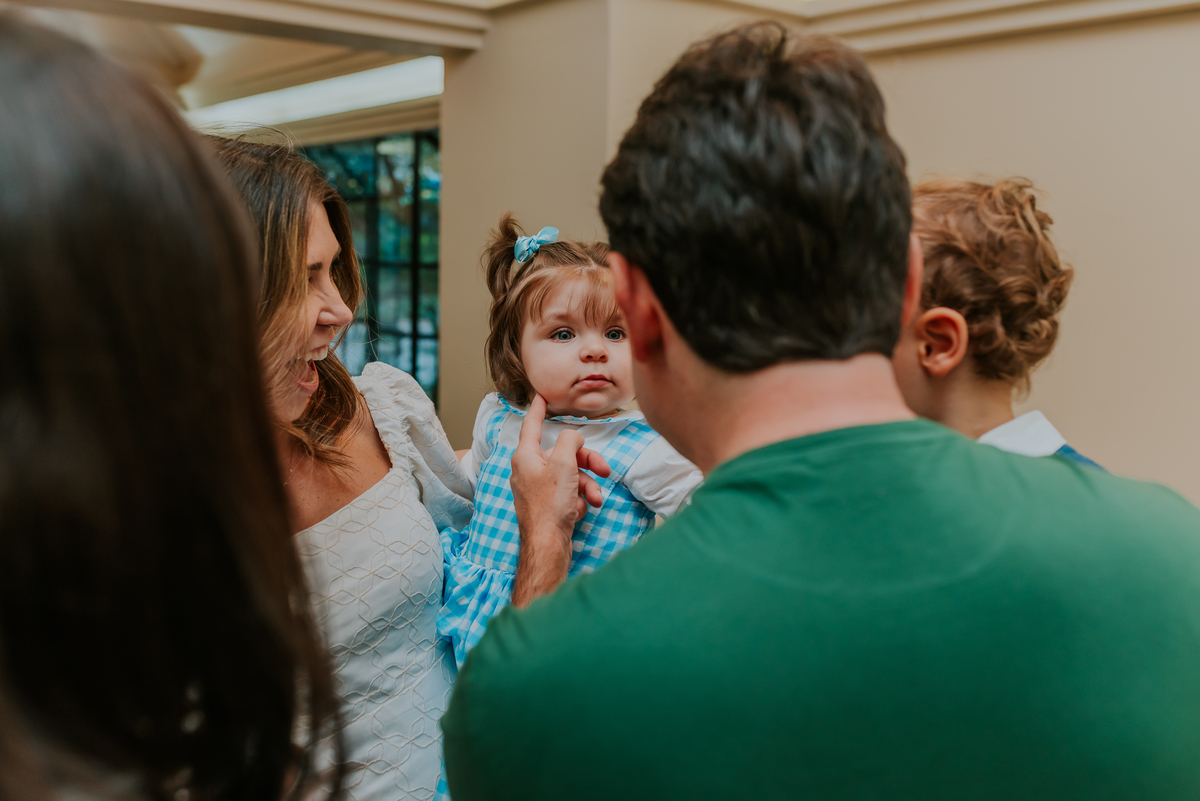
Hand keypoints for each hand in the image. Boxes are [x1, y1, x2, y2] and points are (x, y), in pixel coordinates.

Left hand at [509, 394, 610, 606]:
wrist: (547, 545)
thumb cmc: (550, 505)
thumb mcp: (564, 464)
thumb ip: (569, 442)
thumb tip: (572, 437)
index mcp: (526, 456)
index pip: (532, 425)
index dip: (539, 409)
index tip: (541, 396)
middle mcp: (528, 470)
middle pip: (563, 454)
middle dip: (587, 462)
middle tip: (605, 469)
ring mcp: (538, 489)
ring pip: (570, 475)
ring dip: (588, 485)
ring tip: (596, 499)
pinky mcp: (548, 506)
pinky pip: (569, 493)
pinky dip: (579, 499)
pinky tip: (581, 510)